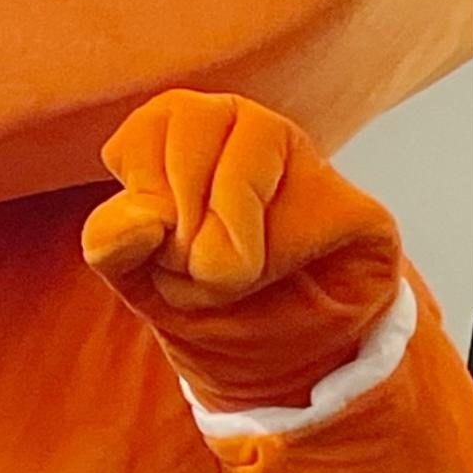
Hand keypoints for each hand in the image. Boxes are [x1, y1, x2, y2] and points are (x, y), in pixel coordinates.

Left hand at [83, 90, 404, 411]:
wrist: (271, 351)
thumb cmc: (194, 287)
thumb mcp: (131, 272)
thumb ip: (113, 243)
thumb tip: (138, 224)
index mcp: (178, 123)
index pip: (138, 140)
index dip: (141, 211)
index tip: (155, 242)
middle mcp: (243, 121)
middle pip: (190, 146)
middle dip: (178, 230)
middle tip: (191, 270)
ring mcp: (308, 158)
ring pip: (245, 182)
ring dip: (222, 255)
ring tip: (231, 280)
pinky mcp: (359, 210)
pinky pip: (306, 224)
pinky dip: (274, 267)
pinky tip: (282, 276)